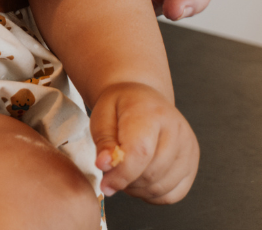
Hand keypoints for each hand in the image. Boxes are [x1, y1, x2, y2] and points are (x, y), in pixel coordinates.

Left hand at [90, 82, 197, 202]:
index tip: (105, 184)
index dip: (122, 173)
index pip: (140, 151)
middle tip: (111, 175)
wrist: (142, 100)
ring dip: (138, 190)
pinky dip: (153, 195)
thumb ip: (103, 142)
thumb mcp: (102, 116)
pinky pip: (173, 194)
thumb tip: (104, 166)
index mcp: (152, 112)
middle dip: (127, 182)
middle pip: (152, 173)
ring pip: (162, 187)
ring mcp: (189, 148)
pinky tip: (139, 180)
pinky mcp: (192, 164)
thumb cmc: (120, 108)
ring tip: (123, 174)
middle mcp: (177, 129)